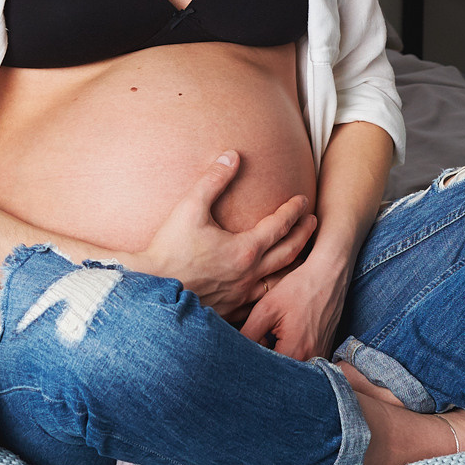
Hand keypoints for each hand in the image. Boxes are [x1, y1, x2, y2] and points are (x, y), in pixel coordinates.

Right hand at [129, 151, 314, 314]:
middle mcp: (249, 274)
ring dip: (293, 265)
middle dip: (303, 235)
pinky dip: (272, 291)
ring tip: (301, 255)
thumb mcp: (190, 207)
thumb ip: (213, 180)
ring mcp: (241, 295)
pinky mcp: (230, 309)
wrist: (151, 287)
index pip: (280, 226)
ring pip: (279, 281)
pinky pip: (260, 300)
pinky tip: (272, 288)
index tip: (302, 200)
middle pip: (288, 253)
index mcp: (245, 249)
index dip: (293, 210)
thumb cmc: (168, 248)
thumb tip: (232, 155)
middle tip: (313, 222)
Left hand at [239, 248, 350, 361]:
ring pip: (292, 368)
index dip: (251, 366)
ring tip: (269, 339)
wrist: (329, 275)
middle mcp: (311, 360)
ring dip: (278, 358)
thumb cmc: (298, 288)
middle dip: (264, 363)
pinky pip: (304, 361)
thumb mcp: (266, 309)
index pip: (266, 371)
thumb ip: (248, 334)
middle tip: (255, 346)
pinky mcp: (325, 350)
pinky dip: (291, 354)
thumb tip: (234, 351)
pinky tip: (283, 338)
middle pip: (280, 373)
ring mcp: (321, 356)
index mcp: (295, 352)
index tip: (241, 356)